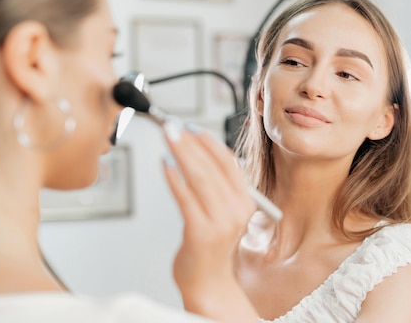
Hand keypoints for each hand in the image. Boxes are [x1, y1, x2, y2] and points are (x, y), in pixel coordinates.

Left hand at [162, 122, 256, 315]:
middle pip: (212, 167)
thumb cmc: (211, 247)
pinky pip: (185, 198)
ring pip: (199, 178)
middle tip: (172, 126)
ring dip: (182, 154)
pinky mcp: (201, 232)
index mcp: (246, 202)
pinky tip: (164, 165)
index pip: (229, 163)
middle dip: (190, 143)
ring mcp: (220, 222)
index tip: (192, 128)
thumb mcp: (223, 213)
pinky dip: (174, 179)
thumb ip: (217, 188)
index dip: (209, 142)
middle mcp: (237, 210)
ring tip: (167, 138)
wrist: (209, 284)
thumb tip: (196, 154)